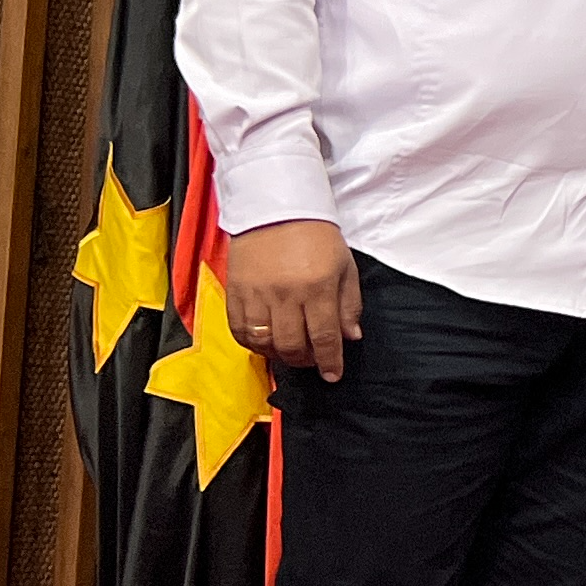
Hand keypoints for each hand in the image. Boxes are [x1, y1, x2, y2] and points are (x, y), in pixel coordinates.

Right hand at [227, 221, 363, 380]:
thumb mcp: (344, 266)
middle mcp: (285, 294)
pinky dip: (252, 344)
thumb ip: (349, 304)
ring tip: (291, 350)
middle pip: (292, 346)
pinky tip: (265, 342)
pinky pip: (239, 331)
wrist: (276, 210)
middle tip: (313, 360)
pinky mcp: (235, 292)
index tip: (333, 375)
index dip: (329, 362)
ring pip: (264, 343)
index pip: (324, 337)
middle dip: (305, 361)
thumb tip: (350, 336)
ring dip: (279, 354)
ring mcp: (256, 295)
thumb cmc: (316, 236)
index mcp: (317, 287)